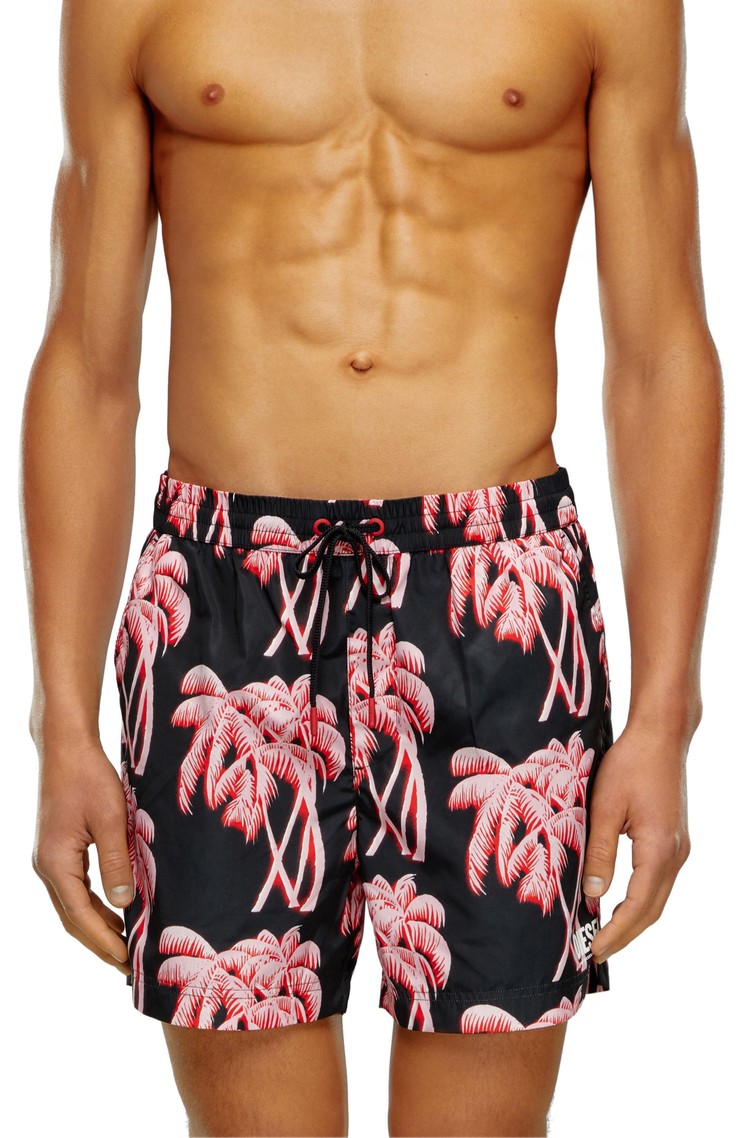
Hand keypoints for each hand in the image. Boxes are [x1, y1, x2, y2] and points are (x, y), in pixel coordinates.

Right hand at [32, 740, 133, 973]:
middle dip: (100, 943)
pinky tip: (115, 910)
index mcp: (55, 863)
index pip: (81, 915)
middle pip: (72, 918)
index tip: (126, 960)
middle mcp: (46, 867)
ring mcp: (49, 859)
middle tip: (128, 966)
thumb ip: (116, 861)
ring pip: (72, 906)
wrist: (66, 748)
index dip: (105, 940)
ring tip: (125, 944)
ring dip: (97, 926)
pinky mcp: (57, 850)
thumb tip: (123, 903)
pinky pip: (75, 889)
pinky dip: (94, 905)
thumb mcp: (110, 818)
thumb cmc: (89, 777)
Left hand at [582, 720, 690, 963]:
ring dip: (632, 919)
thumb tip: (593, 895)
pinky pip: (658, 881)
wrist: (661, 737)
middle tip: (595, 952)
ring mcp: (679, 848)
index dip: (617, 933)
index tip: (594, 950)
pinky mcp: (674, 840)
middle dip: (625, 935)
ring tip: (603, 934)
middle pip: (652, 910)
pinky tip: (618, 903)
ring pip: (657, 898)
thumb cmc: (630, 764)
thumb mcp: (604, 806)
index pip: (638, 907)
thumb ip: (600, 852)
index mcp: (659, 850)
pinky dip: (639, 900)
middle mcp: (676, 855)